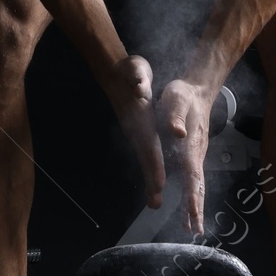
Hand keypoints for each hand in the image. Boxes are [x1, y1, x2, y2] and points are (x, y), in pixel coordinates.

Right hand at [101, 53, 164, 208]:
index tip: (159, 184)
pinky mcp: (138, 131)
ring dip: (150, 178)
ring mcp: (136, 131)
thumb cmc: (129, 71)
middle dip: (151, 180)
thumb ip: (138, 79)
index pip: (148, 145)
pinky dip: (150, 168)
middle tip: (155, 204)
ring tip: (155, 199)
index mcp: (140, 119)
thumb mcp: (136, 70)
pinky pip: (146, 153)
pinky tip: (155, 180)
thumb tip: (140, 87)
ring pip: (145, 158)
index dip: (154, 164)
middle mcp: (137, 129)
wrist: (115, 72)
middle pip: (146, 158)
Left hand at [158, 79, 212, 236]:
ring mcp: (197, 155)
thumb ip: (175, 115)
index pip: (193, 174)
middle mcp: (197, 153)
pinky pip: (193, 179)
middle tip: (196, 231)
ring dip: (195, 205)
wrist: (198, 89)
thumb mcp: (176, 99)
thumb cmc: (184, 94)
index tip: (194, 214)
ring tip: (193, 227)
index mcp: (191, 144)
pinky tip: (188, 206)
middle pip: (199, 185)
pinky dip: (192, 195)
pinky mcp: (194, 154)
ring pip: (197, 184)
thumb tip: (177, 132)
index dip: (193, 195)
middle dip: (197, 208)